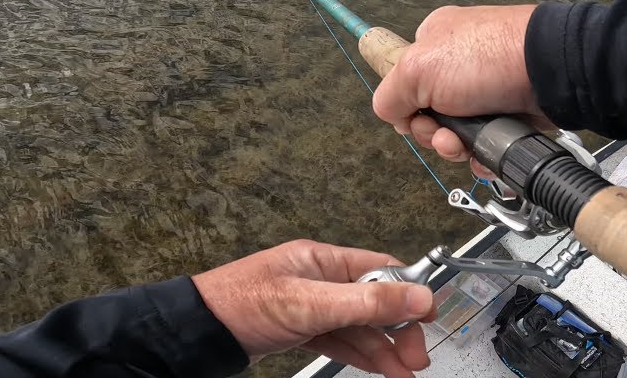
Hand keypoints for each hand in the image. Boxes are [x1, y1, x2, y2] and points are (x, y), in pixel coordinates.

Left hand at [192, 240, 436, 376]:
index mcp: (324, 260)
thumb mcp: (311, 305)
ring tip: (404, 371)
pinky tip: (379, 367)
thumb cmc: (240, 305)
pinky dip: (361, 354)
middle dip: (399, 329)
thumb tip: (417, 296)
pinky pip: (340, 340)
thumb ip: (366, 303)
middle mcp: (320, 279)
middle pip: (374, 302)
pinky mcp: (300, 328)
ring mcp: (310, 305)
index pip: (382, 271)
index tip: (429, 316)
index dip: (409, 293)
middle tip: (416, 357)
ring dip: (384, 348)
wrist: (197, 334)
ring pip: (359, 326)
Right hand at [372, 5, 544, 171]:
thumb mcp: (417, 69)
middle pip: (430, 115)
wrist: (550, 71)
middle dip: (434, 134)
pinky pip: (486, 142)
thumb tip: (392, 115)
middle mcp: (458, 65)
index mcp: (433, 42)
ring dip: (457, 148)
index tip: (415, 117)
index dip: (407, 108)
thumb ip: (390, 94)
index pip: (404, 84)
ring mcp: (486, 90)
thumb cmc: (486, 58)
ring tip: (467, 145)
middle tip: (447, 133)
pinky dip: (482, 155)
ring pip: (457, 133)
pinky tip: (484, 157)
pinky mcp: (510, 112)